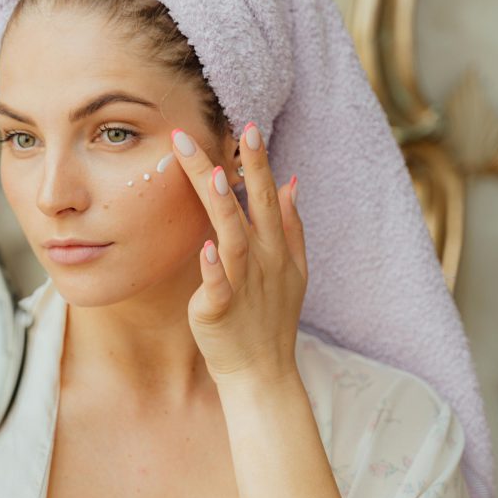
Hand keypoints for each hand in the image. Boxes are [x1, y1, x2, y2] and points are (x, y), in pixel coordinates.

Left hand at [170, 123, 306, 385]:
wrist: (262, 372)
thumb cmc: (270, 318)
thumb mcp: (292, 269)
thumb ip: (290, 225)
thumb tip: (291, 182)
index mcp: (274, 246)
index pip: (266, 194)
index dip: (259, 161)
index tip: (249, 125)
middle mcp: (262, 259)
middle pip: (251, 205)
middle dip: (244, 166)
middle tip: (232, 129)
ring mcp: (242, 284)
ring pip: (233, 238)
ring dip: (224, 207)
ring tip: (213, 175)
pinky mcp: (220, 310)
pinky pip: (217, 286)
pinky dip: (212, 269)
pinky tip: (204, 248)